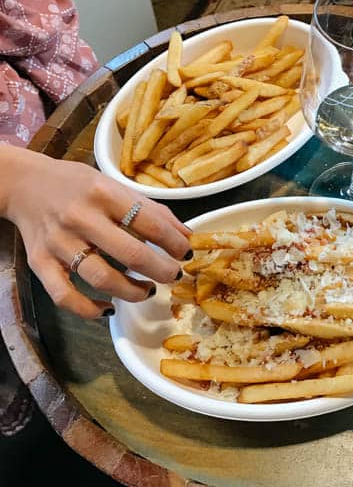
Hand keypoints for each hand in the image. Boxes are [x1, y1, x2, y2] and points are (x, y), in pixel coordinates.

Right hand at [0, 145, 190, 318]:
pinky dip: (89, 310)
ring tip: (148, 290)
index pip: (149, 223)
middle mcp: (80, 217)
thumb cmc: (78, 184)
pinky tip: (108, 308)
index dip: (174, 243)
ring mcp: (59, 242)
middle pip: (131, 254)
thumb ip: (152, 210)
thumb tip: (187, 235)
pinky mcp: (39, 262)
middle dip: (161, 270)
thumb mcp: (116, 186)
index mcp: (104, 193)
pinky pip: (65, 296)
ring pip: (101, 278)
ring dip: (132, 291)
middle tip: (173, 275)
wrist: (25, 183)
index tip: (186, 254)